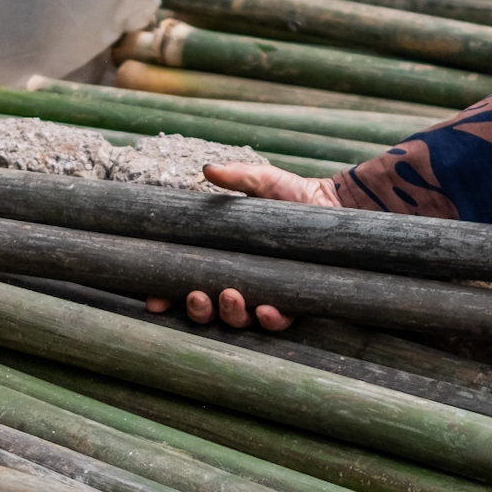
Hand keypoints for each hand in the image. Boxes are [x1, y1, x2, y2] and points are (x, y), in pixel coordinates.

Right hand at [143, 162, 343, 329]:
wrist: (336, 204)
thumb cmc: (294, 194)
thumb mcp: (262, 181)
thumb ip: (236, 178)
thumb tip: (208, 170)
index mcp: (223, 259)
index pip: (189, 283)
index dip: (168, 296)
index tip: (155, 300)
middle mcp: (242, 282)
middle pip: (210, 311)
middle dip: (197, 310)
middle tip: (196, 295)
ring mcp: (267, 294)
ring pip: (240, 320)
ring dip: (229, 314)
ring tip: (230, 296)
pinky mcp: (296, 301)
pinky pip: (279, 321)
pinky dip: (270, 320)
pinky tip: (266, 311)